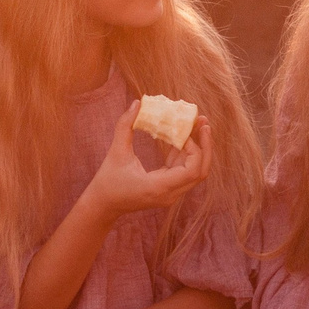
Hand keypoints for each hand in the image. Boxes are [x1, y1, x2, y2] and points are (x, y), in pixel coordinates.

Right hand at [85, 107, 212, 220]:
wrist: (103, 205)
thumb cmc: (108, 180)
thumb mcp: (116, 152)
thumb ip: (125, 126)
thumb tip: (137, 103)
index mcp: (159, 187)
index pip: (192, 171)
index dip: (194, 149)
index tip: (184, 131)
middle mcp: (169, 194)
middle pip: (200, 171)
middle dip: (205, 146)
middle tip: (203, 123)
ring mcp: (170, 194)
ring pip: (195, 171)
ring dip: (197, 148)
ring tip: (197, 124)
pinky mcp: (168, 190)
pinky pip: (183, 171)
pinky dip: (184, 154)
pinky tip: (181, 136)